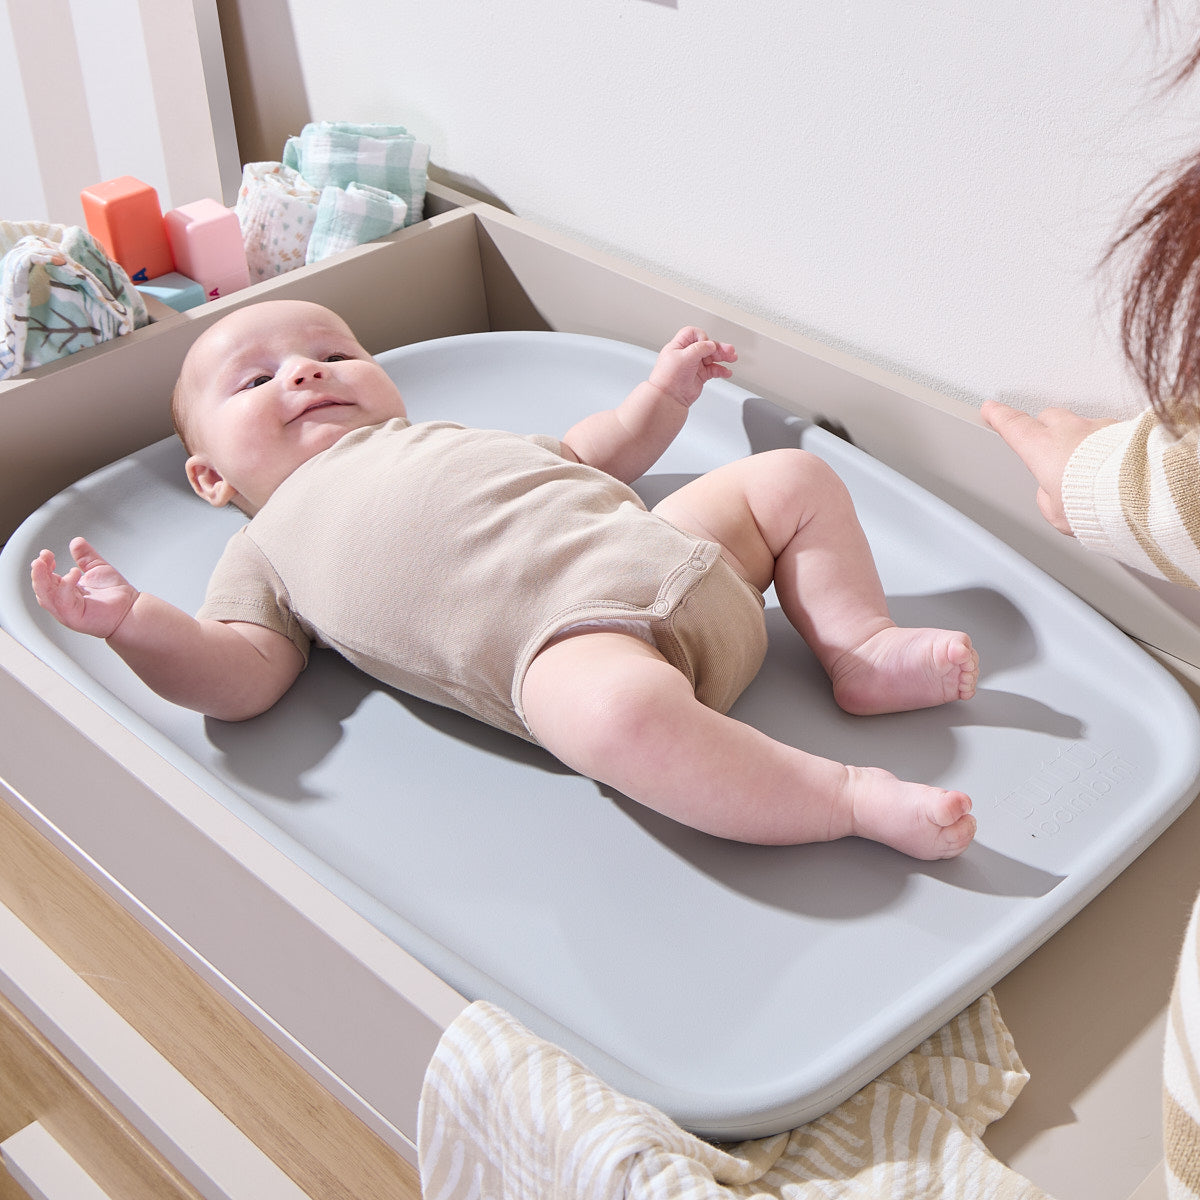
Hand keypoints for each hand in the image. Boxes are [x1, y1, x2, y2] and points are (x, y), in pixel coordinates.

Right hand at [30, 537, 138, 637]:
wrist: (132, 608)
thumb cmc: (116, 594)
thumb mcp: (97, 569)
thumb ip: (85, 556)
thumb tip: (76, 541)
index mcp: (66, 592)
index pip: (46, 579)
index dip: (42, 566)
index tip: (46, 553)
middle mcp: (64, 603)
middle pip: (42, 588)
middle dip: (38, 572)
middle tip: (41, 558)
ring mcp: (68, 612)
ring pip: (46, 596)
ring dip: (41, 579)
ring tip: (43, 564)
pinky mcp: (75, 618)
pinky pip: (64, 602)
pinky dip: (65, 586)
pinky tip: (73, 574)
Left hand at [648, 327, 736, 407]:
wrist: (669, 398)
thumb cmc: (669, 378)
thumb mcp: (684, 357)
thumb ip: (699, 348)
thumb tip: (711, 344)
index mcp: (679, 346)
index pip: (693, 334)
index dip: (702, 337)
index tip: (705, 345)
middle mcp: (687, 354)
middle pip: (706, 345)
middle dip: (718, 347)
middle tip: (729, 351)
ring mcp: (694, 365)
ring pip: (712, 357)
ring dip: (723, 357)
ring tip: (732, 358)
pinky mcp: (700, 375)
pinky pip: (714, 370)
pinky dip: (721, 370)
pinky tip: (727, 371)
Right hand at [981, 400, 1114, 535]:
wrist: (1142, 491)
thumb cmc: (1098, 503)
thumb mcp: (1058, 514)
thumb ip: (1048, 500)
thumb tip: (1053, 494)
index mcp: (1043, 449)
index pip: (1014, 426)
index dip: (1000, 417)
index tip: (992, 409)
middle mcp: (1070, 431)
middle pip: (1049, 418)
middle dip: (1046, 428)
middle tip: (1050, 448)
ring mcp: (1100, 427)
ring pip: (1083, 426)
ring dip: (1082, 440)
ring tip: (1091, 466)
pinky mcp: (1126, 431)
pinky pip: (1111, 434)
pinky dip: (1108, 446)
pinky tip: (1115, 464)